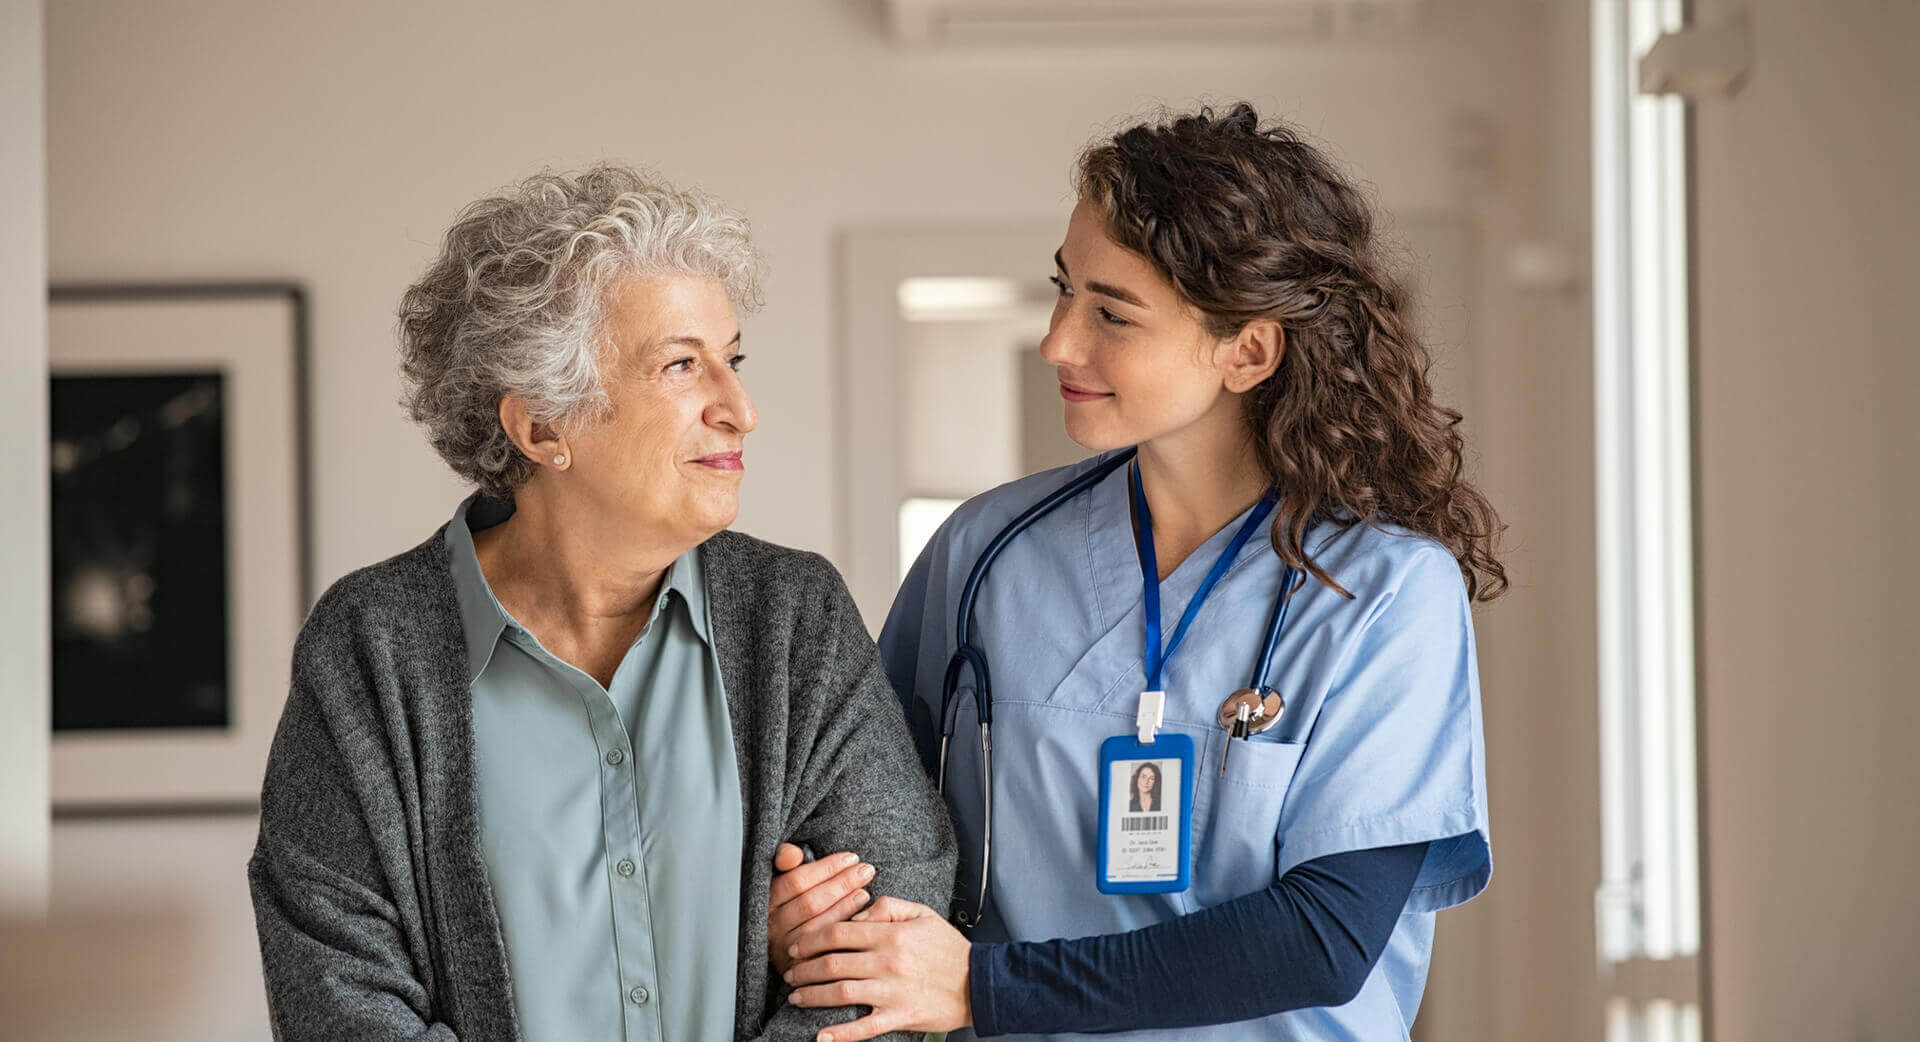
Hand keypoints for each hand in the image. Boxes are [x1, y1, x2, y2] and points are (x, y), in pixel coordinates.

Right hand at [768, 844, 875, 976]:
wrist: (788, 949)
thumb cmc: (792, 903)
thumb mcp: (785, 879)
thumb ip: (784, 860)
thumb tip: (792, 853)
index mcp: (767, 901)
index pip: (796, 881)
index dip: (826, 868)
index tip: (851, 858)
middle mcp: (772, 927)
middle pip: (809, 903)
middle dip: (842, 883)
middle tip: (866, 870)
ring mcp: (785, 949)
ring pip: (818, 926)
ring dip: (845, 906)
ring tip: (865, 891)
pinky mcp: (799, 968)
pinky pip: (825, 948)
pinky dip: (844, 929)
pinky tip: (861, 916)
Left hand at [783, 896, 971, 1041]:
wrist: (980, 983)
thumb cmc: (949, 948)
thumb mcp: (922, 913)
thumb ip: (887, 906)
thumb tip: (855, 915)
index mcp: (890, 934)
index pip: (838, 932)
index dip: (810, 938)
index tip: (796, 945)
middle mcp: (887, 962)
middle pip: (831, 963)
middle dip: (803, 968)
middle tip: (789, 973)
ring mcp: (892, 992)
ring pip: (839, 993)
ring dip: (812, 995)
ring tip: (796, 996)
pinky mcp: (899, 1016)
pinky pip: (863, 1028)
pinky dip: (839, 1034)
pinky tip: (820, 1036)